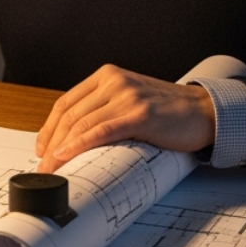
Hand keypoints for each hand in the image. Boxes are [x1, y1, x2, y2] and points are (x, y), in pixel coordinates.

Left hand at [34, 64, 216, 172]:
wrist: (204, 112)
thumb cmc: (168, 112)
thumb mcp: (129, 102)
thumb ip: (104, 110)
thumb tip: (74, 139)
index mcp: (107, 76)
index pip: (66, 103)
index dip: (48, 129)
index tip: (41, 150)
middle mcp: (114, 81)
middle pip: (70, 115)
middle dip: (51, 144)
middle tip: (43, 167)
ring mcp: (126, 96)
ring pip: (81, 123)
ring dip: (61, 150)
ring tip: (51, 169)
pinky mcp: (139, 114)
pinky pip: (101, 130)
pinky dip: (79, 144)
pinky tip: (66, 156)